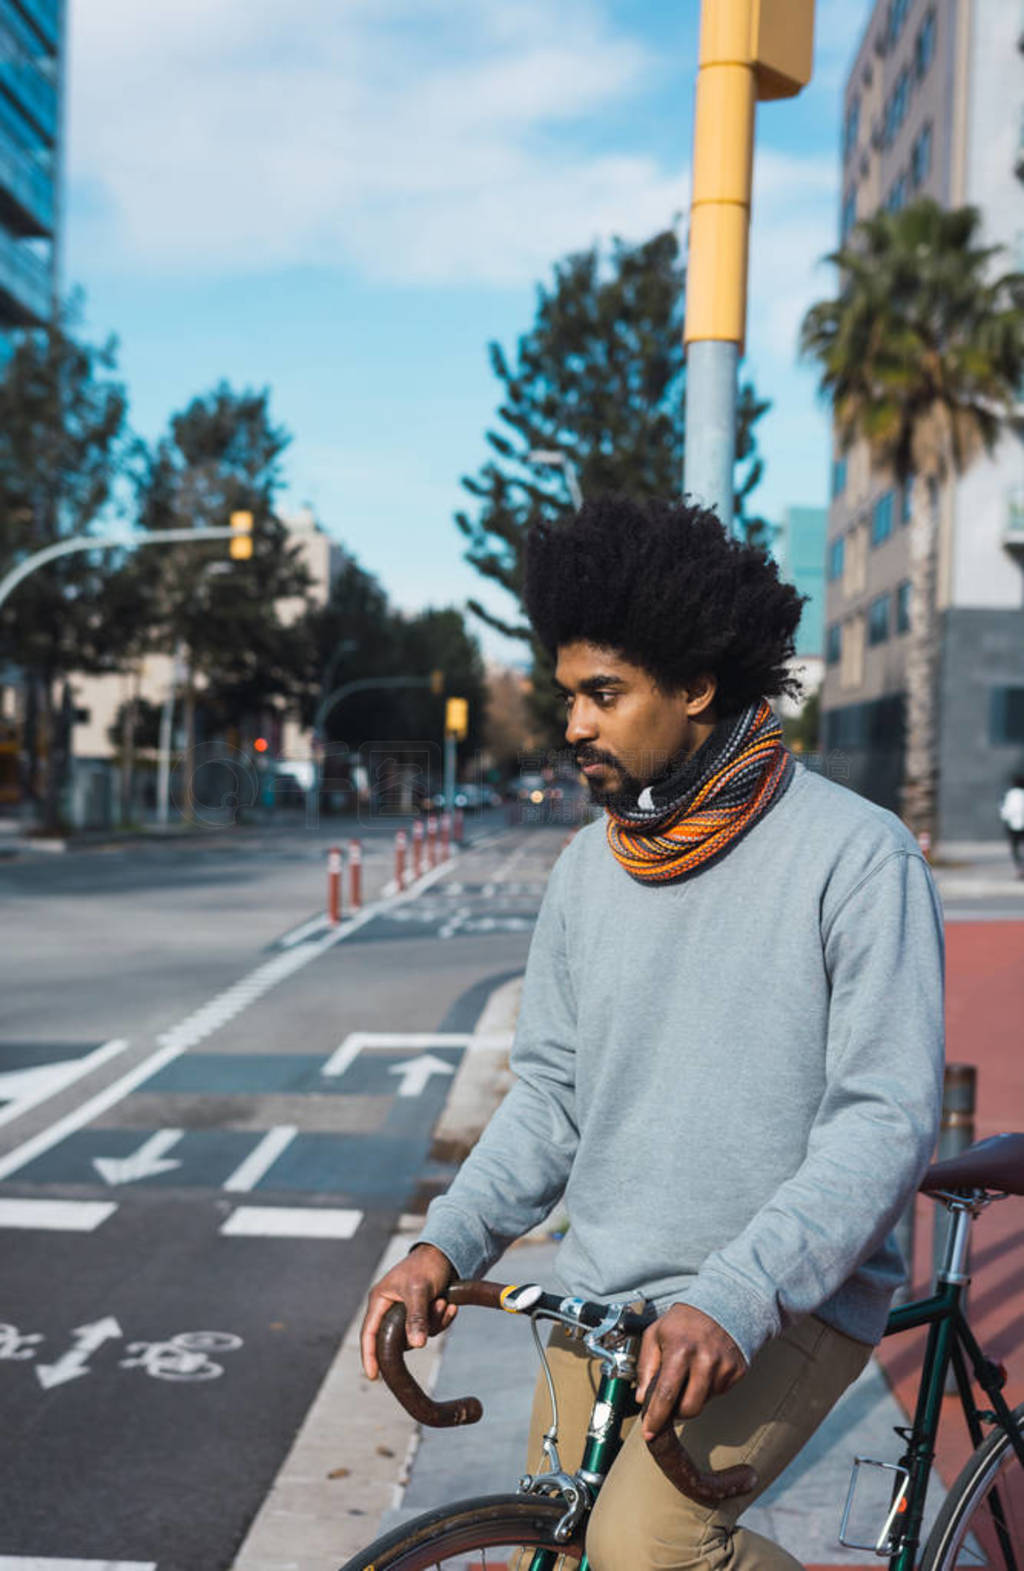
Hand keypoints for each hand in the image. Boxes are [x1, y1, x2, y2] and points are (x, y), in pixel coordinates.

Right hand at [360, 1243, 455, 1380]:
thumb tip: (417, 1345)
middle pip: (398, 1338)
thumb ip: (416, 1317)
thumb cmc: (426, 1266)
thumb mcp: (420, 1290)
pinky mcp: (420, 1313)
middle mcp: (389, 1308)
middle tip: (437, 1307)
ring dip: (434, 1321)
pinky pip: (429, 1329)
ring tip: (443, 1301)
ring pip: (416, 1335)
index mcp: (380, 1300)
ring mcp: (405, 1312)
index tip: (374, 1377)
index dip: (369, 1356)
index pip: (369, 1333)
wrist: (446, 1253)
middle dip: (421, 1329)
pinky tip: (449, 1306)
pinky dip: (441, 1320)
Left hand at [635, 1304, 744, 1438]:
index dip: (656, 1417)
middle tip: (670, 1401)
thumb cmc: (684, 1320)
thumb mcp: (655, 1334)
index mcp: (680, 1350)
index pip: (666, 1394)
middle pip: (689, 1408)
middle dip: (677, 1412)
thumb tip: (643, 1398)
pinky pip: (719, 1393)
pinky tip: (705, 1368)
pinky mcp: (738, 1371)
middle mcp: (704, 1360)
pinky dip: (708, 1388)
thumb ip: (646, 1366)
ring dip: (693, 1397)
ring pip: (704, 1403)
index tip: (650, 1433)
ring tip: (690, 1373)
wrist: (723, 1304)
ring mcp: (724, 1367)